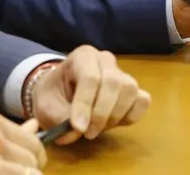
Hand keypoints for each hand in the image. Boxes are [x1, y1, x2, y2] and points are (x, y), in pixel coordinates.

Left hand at [30, 45, 149, 144]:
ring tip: (97, 128)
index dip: (85, 104)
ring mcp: (122, 73)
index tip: (78, 127)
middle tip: (87, 132)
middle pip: (114, 82)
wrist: (60, 96)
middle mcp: (105, 60)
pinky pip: (143, 101)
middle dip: (101, 112)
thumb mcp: (46, 107)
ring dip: (115, 115)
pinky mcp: (133, 90)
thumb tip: (78, 131)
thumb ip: (60, 119)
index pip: (90, 77)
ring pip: (130, 90)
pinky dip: (132, 115)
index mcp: (82, 56)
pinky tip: (114, 123)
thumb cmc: (53, 97)